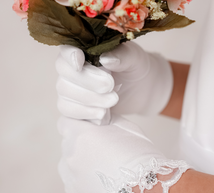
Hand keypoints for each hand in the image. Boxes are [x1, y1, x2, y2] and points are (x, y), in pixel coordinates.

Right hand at [55, 42, 172, 123]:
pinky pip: (68, 110)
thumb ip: (122, 56)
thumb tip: (105, 59)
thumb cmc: (134, 68)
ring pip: (65, 93)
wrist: (141, 89)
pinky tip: (103, 114)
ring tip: (113, 100)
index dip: (70, 56)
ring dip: (89, 99)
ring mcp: (71, 87)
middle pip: (64, 72)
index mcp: (84, 49)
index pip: (67, 49)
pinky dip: (85, 113)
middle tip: (110, 86)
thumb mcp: (134, 58)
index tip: (80, 63)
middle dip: (87, 81)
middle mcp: (73, 67)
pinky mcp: (76, 106)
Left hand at [58, 114, 188, 192]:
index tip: (89, 128)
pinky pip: (72, 180)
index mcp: (81, 135)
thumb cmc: (142, 155)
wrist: (151, 188)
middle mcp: (71, 155)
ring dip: (80, 159)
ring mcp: (71, 177)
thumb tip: (97, 120)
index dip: (78, 123)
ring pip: (68, 161)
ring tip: (101, 166)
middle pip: (68, 142)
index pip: (66, 122)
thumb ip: (105, 120)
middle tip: (102, 148)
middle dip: (81, 141)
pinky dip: (81, 177)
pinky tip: (99, 179)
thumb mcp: (126, 127)